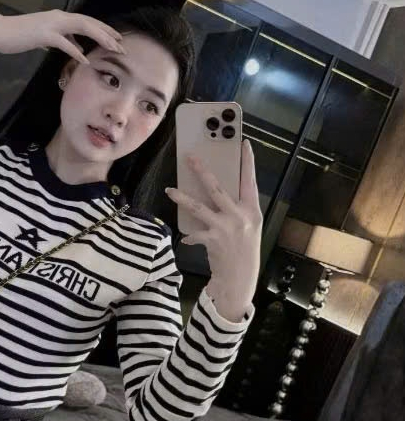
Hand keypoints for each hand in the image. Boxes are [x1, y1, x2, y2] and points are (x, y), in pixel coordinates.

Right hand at [0, 9, 124, 63]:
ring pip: (82, 27)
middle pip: (89, 23)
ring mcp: (52, 24)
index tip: (117, 39)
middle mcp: (59, 17)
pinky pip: (64, 42)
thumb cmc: (22, 36)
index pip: (87, 22)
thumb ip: (65, 41)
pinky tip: (86, 59)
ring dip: (99, 38)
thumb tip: (79, 48)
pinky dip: (76, 51)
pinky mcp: (44, 34)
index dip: (104, 30)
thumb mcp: (48, 39)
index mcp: (61, 18)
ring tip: (112, 48)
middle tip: (122, 45)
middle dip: (107, 33)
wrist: (1, 32)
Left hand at [166, 138, 262, 317]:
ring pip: (198, 207)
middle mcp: (239, 216)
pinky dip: (190, 235)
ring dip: (182, 197)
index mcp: (252, 210)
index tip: (243, 143)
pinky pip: (194, 232)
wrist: (240, 277)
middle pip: (217, 188)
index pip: (250, 180)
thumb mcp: (249, 227)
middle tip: (190, 158)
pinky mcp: (212, 239)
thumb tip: (216, 192)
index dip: (247, 162)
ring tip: (170, 190)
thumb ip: (237, 209)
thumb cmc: (244, 250)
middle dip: (202, 171)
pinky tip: (187, 237)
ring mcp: (225, 227)